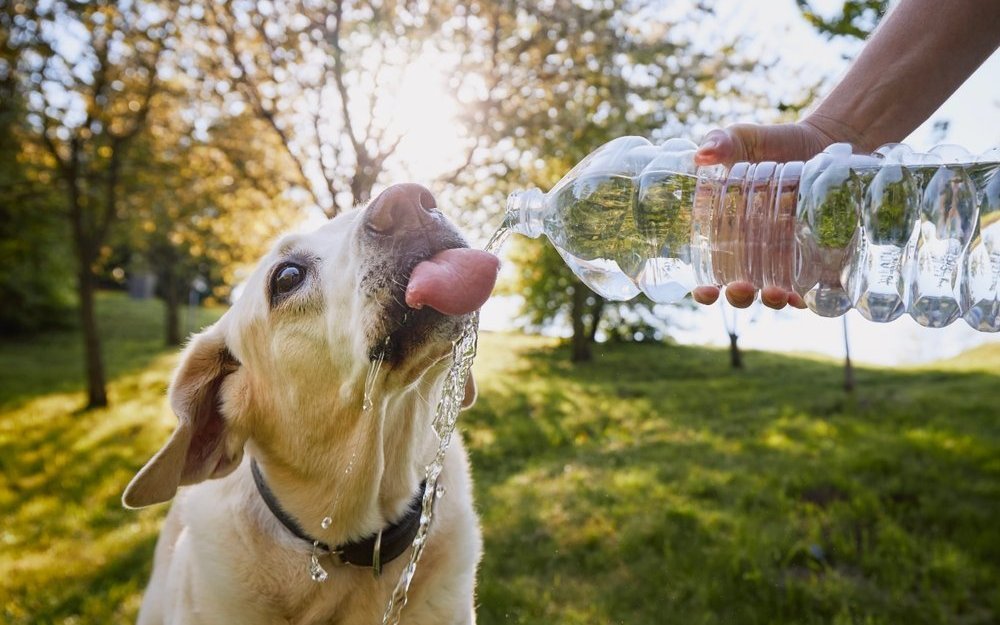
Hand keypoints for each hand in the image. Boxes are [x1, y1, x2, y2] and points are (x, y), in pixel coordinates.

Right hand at [690, 119, 840, 309]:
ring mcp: (786, 258)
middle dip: (740, 297)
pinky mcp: (818, 256)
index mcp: (726, 234)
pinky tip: (805, 296)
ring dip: (773, 300)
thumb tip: (702, 155)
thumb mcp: (743, 139)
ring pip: (776, 294)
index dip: (704, 290)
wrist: (824, 141)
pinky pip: (812, 286)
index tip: (705, 291)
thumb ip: (721, 142)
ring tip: (776, 294)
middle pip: (741, 291)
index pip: (709, 272)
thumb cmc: (774, 144)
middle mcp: (754, 253)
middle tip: (741, 287)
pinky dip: (808, 296)